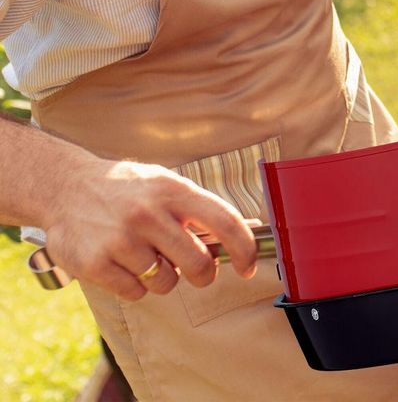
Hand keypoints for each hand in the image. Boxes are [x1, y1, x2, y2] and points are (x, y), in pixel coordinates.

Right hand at [44, 156, 257, 301]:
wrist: (67, 187)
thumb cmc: (129, 189)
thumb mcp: (166, 185)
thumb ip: (201, 209)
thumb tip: (250, 230)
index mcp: (174, 190)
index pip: (225, 221)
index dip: (244, 248)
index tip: (248, 266)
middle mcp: (149, 214)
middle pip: (198, 264)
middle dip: (204, 275)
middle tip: (198, 271)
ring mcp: (121, 240)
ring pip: (166, 283)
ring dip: (162, 277)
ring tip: (146, 254)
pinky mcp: (96, 264)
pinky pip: (136, 293)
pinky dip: (135, 285)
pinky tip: (123, 262)